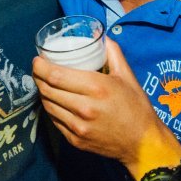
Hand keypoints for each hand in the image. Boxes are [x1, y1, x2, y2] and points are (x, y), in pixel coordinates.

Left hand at [32, 39, 179, 178]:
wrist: (142, 143)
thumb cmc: (136, 108)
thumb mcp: (127, 76)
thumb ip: (113, 53)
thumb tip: (101, 37)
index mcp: (97, 88)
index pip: (56, 75)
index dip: (41, 66)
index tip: (38, 60)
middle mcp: (85, 108)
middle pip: (48, 90)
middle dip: (38, 77)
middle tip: (39, 70)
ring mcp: (78, 126)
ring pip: (48, 105)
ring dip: (43, 93)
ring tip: (45, 84)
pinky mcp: (75, 140)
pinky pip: (55, 121)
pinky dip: (52, 108)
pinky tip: (55, 101)